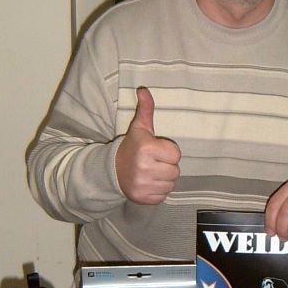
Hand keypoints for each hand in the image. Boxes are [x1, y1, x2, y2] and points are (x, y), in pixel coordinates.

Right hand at [115, 87, 180, 203]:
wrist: (112, 170)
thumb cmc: (132, 147)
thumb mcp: (139, 127)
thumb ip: (146, 109)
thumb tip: (143, 89)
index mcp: (147, 148)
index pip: (176, 154)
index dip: (168, 152)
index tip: (156, 151)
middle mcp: (145, 167)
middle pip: (175, 171)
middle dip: (167, 166)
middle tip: (154, 162)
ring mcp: (143, 185)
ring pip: (171, 184)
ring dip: (164, 179)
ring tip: (151, 172)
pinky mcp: (143, 198)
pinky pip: (163, 196)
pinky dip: (158, 191)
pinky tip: (148, 183)